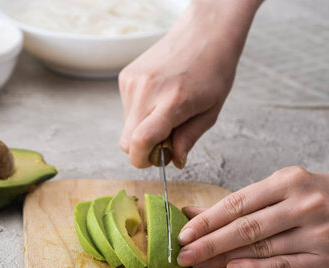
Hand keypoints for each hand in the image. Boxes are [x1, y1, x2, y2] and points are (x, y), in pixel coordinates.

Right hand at [118, 0, 261, 167]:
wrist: (204, 32)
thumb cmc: (214, 70)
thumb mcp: (211, 111)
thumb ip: (188, 139)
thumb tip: (173, 161)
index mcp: (172, 102)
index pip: (139, 142)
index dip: (142, 160)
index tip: (154, 160)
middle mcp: (147, 91)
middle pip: (126, 141)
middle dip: (142, 149)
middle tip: (165, 140)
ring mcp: (133, 82)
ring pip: (126, 126)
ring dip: (143, 127)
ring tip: (166, 110)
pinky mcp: (126, 77)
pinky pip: (127, 109)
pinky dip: (140, 112)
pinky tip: (159, 96)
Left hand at [177, 167, 328, 267]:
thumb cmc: (315, 197)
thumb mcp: (281, 189)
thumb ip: (240, 202)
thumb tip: (193, 213)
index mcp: (289, 182)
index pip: (237, 203)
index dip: (207, 221)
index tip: (183, 233)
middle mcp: (303, 205)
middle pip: (245, 228)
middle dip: (209, 243)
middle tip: (183, 254)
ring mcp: (316, 233)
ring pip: (260, 248)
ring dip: (224, 258)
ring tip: (199, 264)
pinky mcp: (324, 257)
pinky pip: (283, 266)